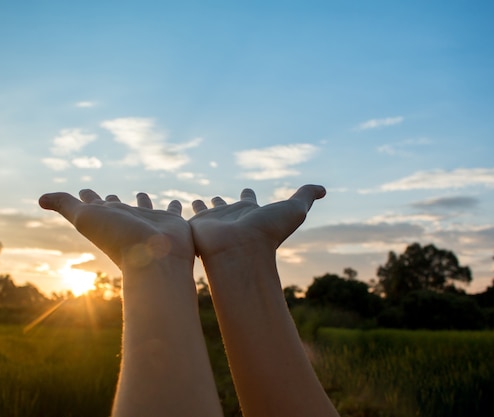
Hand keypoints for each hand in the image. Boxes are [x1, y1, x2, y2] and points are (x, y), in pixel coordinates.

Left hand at [39, 189, 193, 269]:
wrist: (155, 258)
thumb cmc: (119, 238)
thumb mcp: (86, 218)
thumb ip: (66, 206)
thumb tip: (40, 199)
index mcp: (108, 218)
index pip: (93, 205)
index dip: (87, 197)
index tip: (82, 190)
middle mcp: (128, 220)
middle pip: (118, 207)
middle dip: (113, 201)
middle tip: (110, 195)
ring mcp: (150, 222)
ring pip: (145, 208)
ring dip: (144, 201)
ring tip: (143, 193)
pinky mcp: (172, 223)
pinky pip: (174, 212)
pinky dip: (175, 206)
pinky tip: (179, 202)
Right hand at [189, 185, 325, 258]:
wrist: (241, 251)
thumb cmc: (268, 233)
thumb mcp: (293, 209)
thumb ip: (305, 196)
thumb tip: (323, 189)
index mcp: (251, 212)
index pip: (249, 201)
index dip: (248, 195)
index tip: (246, 190)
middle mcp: (231, 218)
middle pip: (225, 207)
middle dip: (221, 202)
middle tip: (214, 197)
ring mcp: (213, 223)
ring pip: (204, 212)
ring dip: (199, 207)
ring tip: (192, 201)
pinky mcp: (196, 227)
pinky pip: (186, 217)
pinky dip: (180, 213)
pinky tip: (171, 210)